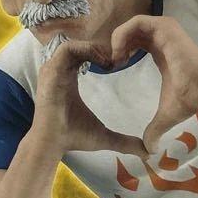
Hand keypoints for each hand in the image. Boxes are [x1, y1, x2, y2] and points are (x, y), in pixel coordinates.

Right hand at [33, 40, 146, 158]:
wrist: (52, 143)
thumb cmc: (73, 138)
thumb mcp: (104, 136)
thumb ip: (125, 142)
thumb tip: (147, 153)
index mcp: (67, 78)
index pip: (82, 54)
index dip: (100, 54)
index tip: (117, 65)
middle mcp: (59, 70)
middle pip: (78, 46)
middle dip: (98, 48)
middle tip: (117, 61)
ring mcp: (53, 69)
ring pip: (73, 44)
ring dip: (93, 48)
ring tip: (110, 61)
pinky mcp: (51, 70)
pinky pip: (67, 48)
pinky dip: (84, 50)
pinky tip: (101, 63)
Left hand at [110, 15, 197, 151]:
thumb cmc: (187, 99)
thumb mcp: (165, 115)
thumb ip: (155, 130)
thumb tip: (150, 152)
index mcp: (160, 51)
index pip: (135, 43)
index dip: (120, 52)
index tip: (113, 68)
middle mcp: (162, 37)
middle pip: (131, 32)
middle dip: (116, 45)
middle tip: (110, 64)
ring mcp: (164, 29)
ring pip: (131, 25)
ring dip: (118, 40)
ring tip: (114, 59)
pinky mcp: (165, 26)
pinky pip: (136, 22)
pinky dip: (123, 35)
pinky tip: (120, 53)